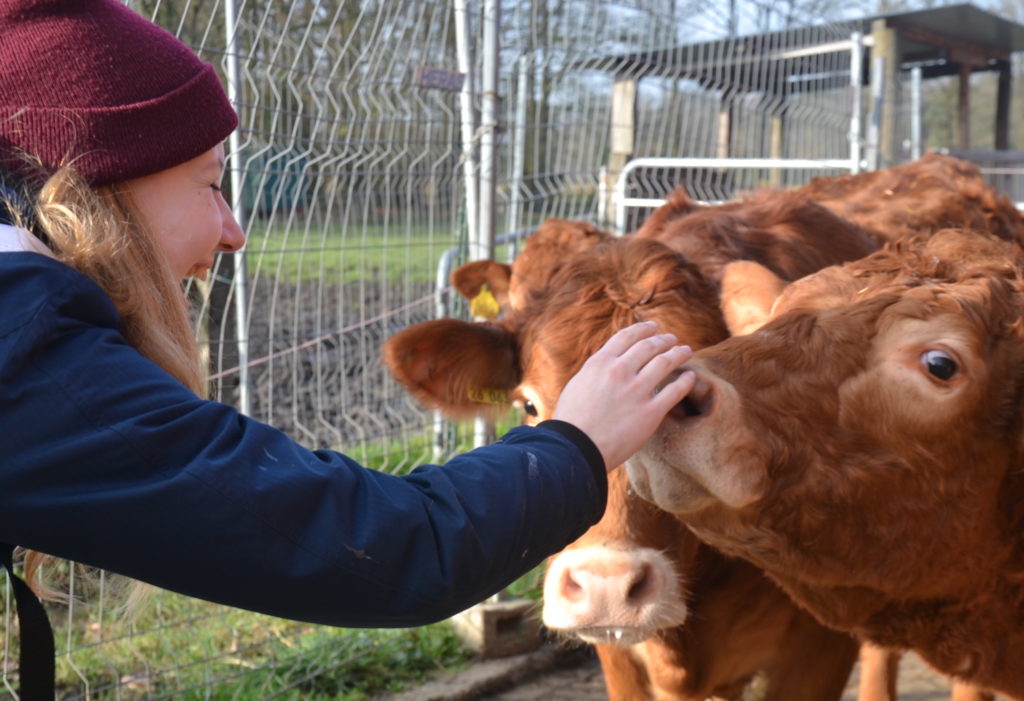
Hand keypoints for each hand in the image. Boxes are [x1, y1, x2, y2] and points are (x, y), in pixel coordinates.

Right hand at [552, 321, 695, 470]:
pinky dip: (685, 381)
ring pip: (666, 362)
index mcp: (600, 362)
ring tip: (686, 351)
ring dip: (679, 353)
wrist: (576, 449)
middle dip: (664, 340)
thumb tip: (609, 364)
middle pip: (649, 346)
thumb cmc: (572, 421)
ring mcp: (637, 391)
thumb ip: (597, 371)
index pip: (627, 336)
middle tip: (672, 339)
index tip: (654, 327)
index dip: (643, 329)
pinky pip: (675, 391)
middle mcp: (620, 371)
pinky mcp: (650, 412)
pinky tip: (690, 377)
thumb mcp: (578, 384)